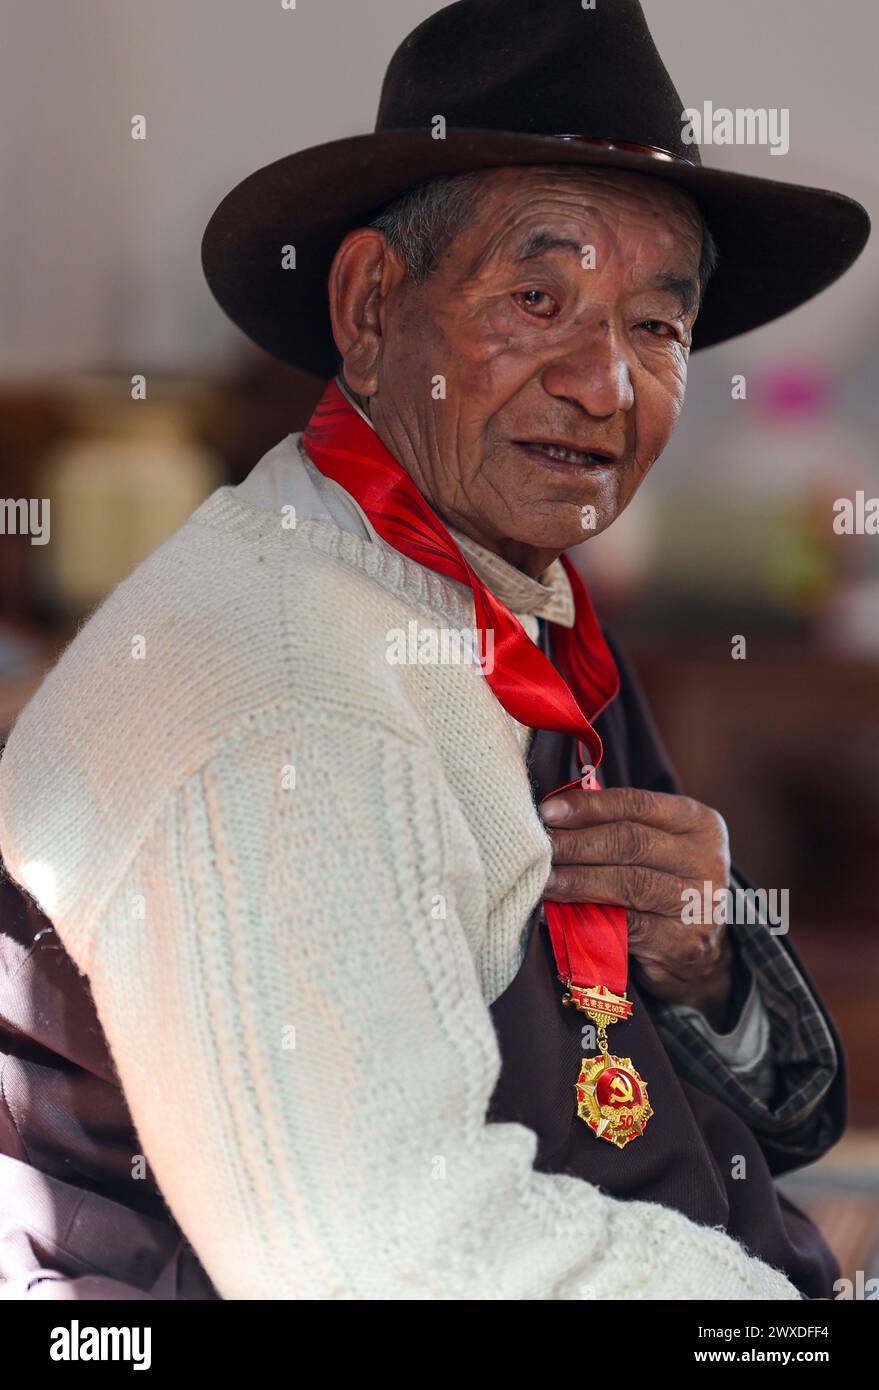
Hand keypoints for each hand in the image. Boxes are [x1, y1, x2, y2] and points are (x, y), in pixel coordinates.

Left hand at [540, 785, 733, 1025]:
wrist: (698, 955)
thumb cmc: (661, 887)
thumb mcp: (654, 848)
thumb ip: (617, 826)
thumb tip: (552, 813)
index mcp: (700, 823)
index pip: (637, 804)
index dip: (589, 806)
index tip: (547, 810)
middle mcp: (707, 859)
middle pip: (631, 842)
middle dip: (576, 843)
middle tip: (539, 846)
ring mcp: (701, 903)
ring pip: (628, 883)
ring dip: (576, 879)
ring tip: (542, 878)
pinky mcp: (685, 943)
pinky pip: (626, 925)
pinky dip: (585, 917)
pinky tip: (554, 913)